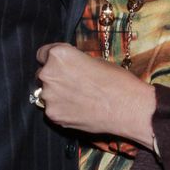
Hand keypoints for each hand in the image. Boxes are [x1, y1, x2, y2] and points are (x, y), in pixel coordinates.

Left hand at [35, 42, 156, 146]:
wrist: (127, 107)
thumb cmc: (116, 80)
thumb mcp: (94, 60)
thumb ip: (74, 62)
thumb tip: (67, 67)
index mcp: (59, 55)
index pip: (42, 54)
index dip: (52, 60)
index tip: (59, 65)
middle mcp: (48, 73)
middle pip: (42, 74)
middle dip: (54, 78)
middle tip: (72, 84)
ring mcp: (49, 96)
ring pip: (46, 93)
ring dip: (56, 94)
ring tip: (78, 99)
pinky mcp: (53, 115)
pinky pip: (52, 109)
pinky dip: (61, 109)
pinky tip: (78, 109)